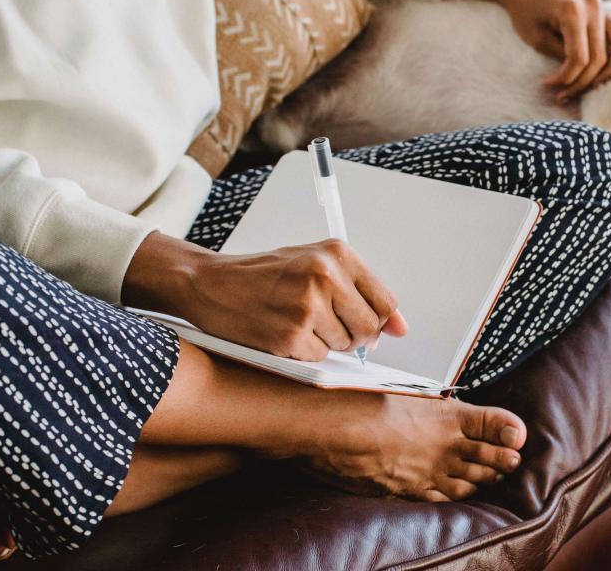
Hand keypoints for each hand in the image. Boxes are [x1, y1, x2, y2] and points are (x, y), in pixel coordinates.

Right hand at [123, 232, 407, 360]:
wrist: (211, 283)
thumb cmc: (264, 274)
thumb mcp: (315, 265)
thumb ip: (360, 290)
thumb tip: (399, 327)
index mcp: (337, 254)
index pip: (385, 300)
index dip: (380, 320)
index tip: (369, 325)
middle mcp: (325, 276)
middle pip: (369, 327)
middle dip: (354, 335)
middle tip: (326, 324)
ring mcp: (307, 306)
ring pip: (344, 345)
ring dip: (326, 341)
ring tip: (298, 320)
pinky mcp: (290, 334)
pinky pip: (318, 356)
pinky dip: (304, 351)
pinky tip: (283, 331)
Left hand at [447, 0, 610, 103]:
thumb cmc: (527, 13)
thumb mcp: (537, 39)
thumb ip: (562, 57)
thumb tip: (577, 80)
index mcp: (572, 10)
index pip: (579, 58)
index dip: (566, 78)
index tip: (548, 85)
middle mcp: (593, 6)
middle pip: (600, 57)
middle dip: (582, 81)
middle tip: (563, 94)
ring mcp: (604, 6)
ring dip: (610, 71)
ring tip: (592, 85)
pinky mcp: (609, 9)